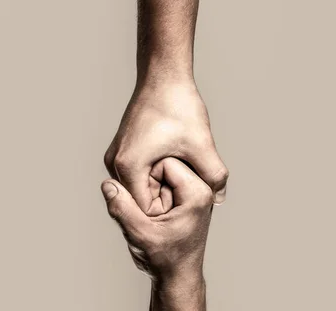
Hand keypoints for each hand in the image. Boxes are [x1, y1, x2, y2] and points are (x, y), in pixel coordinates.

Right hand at [101, 157, 213, 281]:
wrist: (177, 275)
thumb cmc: (165, 259)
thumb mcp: (140, 235)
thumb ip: (123, 208)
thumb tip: (107, 183)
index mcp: (197, 193)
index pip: (165, 162)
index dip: (147, 179)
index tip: (146, 205)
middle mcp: (201, 188)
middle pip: (164, 163)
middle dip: (148, 184)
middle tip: (149, 212)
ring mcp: (194, 192)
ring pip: (161, 172)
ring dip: (149, 189)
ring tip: (152, 214)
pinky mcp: (185, 196)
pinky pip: (163, 182)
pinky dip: (152, 194)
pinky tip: (152, 213)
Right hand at [104, 82, 228, 214]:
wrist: (164, 74)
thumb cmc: (178, 105)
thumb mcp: (201, 144)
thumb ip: (213, 175)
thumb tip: (219, 199)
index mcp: (128, 167)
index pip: (146, 210)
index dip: (171, 211)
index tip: (193, 205)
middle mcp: (116, 164)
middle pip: (143, 200)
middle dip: (169, 199)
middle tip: (196, 193)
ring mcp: (118, 156)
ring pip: (144, 186)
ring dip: (166, 186)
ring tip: (190, 178)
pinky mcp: (125, 150)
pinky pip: (143, 173)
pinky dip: (161, 174)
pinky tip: (182, 166)